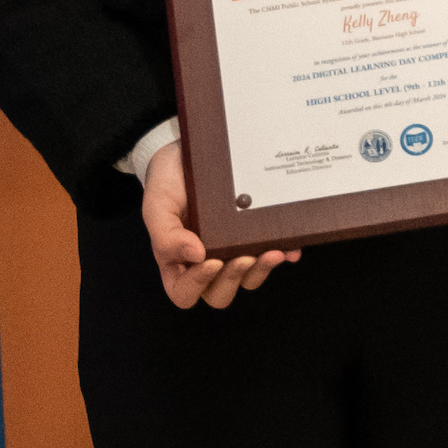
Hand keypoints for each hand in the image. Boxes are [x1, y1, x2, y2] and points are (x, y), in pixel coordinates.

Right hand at [142, 145, 296, 309]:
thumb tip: (195, 255)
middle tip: (244, 257)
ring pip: (248, 279)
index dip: (198, 284)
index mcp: (177, 261)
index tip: (212, 261)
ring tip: (273, 252)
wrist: (187, 154)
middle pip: (220, 293)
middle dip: (234, 279)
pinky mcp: (252, 237)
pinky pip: (270, 254)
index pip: (184, 292)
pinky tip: (290, 247)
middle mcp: (205, 262)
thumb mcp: (157, 205)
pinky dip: (283, 253)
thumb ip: (167, 235)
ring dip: (261, 270)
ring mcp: (231, 251)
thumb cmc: (168, 183)